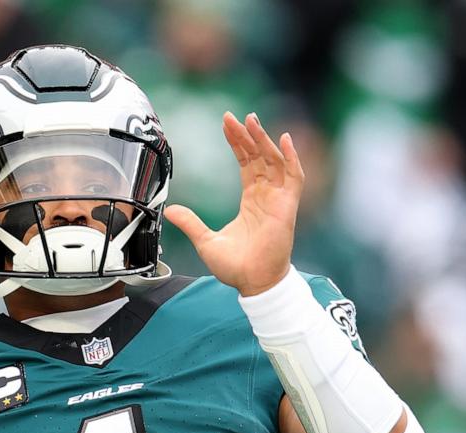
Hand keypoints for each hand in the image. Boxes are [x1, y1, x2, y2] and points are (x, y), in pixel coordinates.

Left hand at [163, 112, 304, 296]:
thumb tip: (171, 210)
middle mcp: (266, 196)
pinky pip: (294, 177)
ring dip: (265, 140)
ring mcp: (278, 200)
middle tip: (236, 116)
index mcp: (251, 200)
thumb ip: (191, 223)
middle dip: (248, 135)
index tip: (227, 125)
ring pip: (274, 161)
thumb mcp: (206, 240)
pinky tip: (284, 139)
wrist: (251, 283)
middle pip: (259, 157)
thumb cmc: (235, 266)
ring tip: (252, 120)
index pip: (246, 163)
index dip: (238, 143)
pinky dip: (291, 157)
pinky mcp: (286, 207)